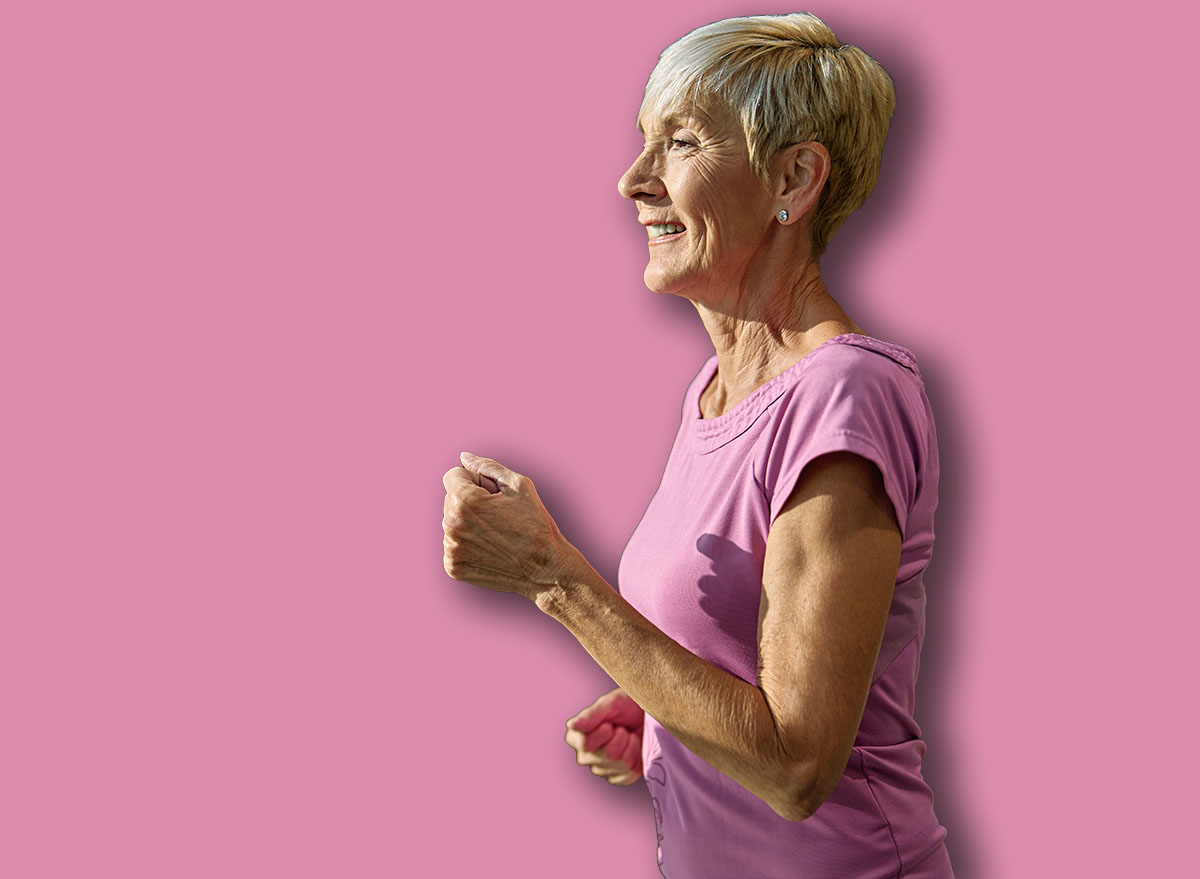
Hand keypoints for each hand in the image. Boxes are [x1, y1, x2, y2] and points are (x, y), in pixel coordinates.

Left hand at [442, 452, 578, 599]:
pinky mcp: (453, 567)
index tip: (492, 493)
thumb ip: (487, 466)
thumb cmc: (536, 524)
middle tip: (498, 515)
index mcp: (464, 500)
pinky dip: (468, 545)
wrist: (545, 569)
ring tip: (497, 534)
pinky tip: (490, 549)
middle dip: (470, 501)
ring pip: (451, 523)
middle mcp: (451, 524)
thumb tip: (464, 457)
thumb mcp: (518, 485)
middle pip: (450, 499)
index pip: (452, 475)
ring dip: (468, 523)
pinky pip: (453, 545)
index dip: (474, 479)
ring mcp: (450, 549)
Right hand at [565, 688, 644, 785]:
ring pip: (621, 763)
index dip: (604, 731)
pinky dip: (637, 758)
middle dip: (621, 736)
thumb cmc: (627, 706)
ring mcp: (602, 769)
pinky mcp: (619, 778)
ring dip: (631, 745)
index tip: (610, 722)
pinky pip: (630, 774)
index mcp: (576, 737)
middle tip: (622, 728)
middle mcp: (585, 756)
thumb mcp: (611, 704)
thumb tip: (572, 725)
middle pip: (608, 755)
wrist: (647, 714)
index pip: (586, 744)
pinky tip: (634, 748)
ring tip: (629, 735)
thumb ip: (592, 714)